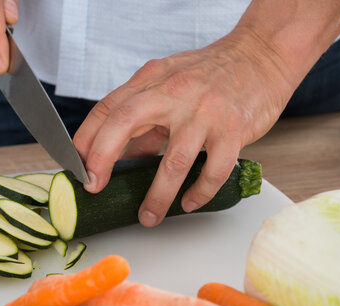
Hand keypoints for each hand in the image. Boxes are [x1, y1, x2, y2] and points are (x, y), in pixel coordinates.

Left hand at [73, 29, 296, 226]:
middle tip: (95, 187)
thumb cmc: (212, 73)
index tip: (77, 166)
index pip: (107, 108)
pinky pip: (214, 170)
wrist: (262, 55)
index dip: (86, 138)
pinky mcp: (234, 129)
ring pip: (173, 161)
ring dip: (157, 196)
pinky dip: (199, 192)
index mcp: (152, 80)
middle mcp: (174, 92)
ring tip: (148, 216)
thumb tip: (121, 156)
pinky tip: (189, 202)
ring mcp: (205, 111)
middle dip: (102, 158)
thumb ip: (144, 119)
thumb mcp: (169, 85)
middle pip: (125, 123)